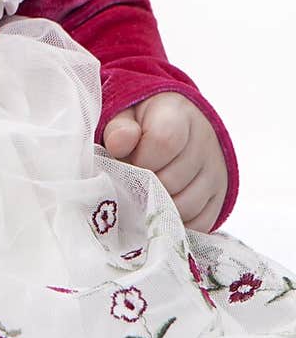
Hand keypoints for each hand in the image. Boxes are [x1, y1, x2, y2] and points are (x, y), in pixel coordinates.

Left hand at [102, 92, 227, 233]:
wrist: (174, 125)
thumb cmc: (141, 122)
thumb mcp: (125, 115)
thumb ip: (119, 127)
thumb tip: (118, 143)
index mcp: (179, 114)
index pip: (164, 142)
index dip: (140, 158)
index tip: (128, 159)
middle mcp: (205, 141)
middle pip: (172, 180)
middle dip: (145, 186)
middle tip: (134, 180)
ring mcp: (216, 170)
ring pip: (186, 207)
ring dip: (159, 206)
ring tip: (146, 192)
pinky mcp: (220, 196)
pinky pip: (200, 224)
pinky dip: (177, 222)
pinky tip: (162, 207)